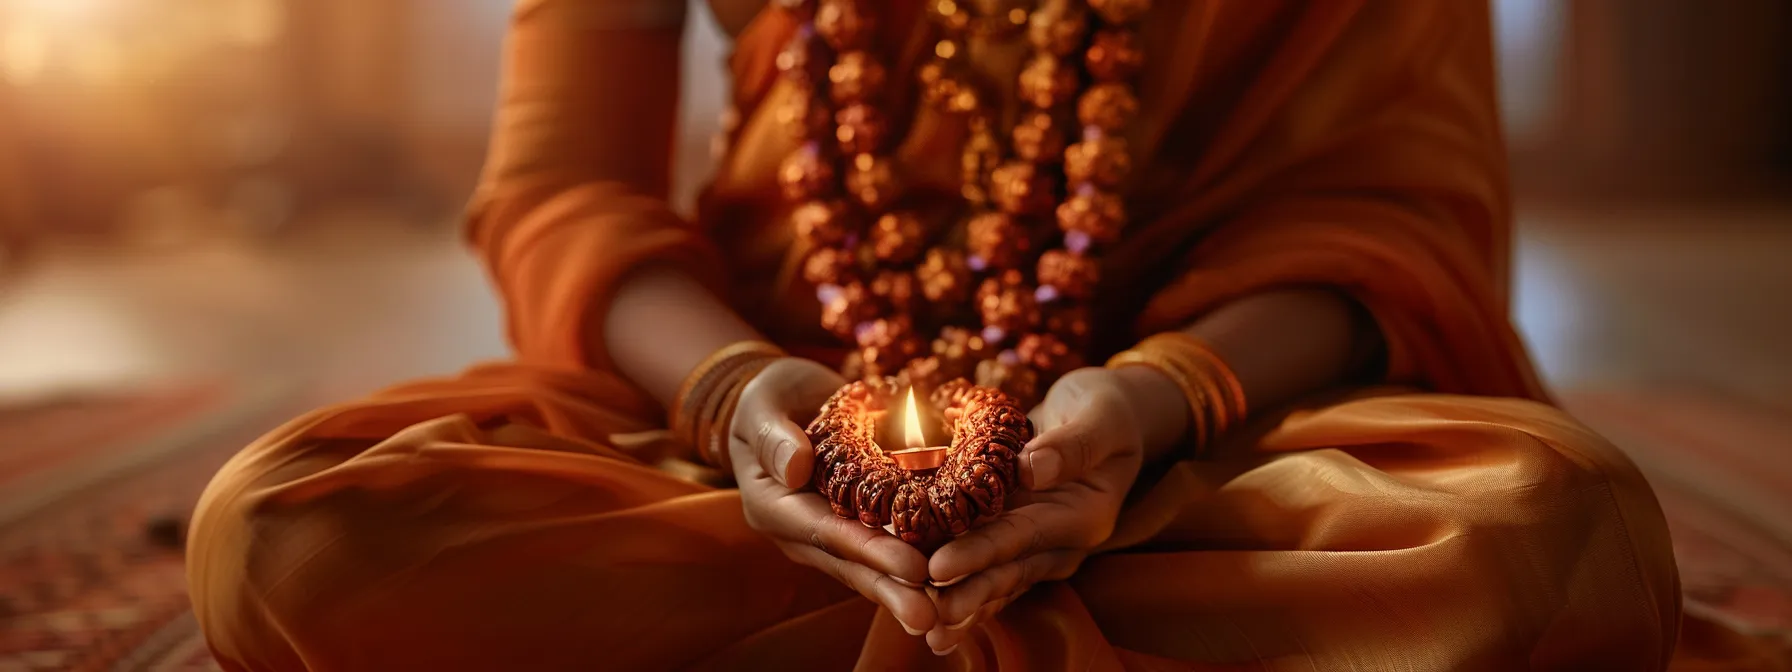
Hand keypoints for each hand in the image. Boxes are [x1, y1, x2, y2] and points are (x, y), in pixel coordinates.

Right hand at [730, 357, 937, 634]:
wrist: (785, 400)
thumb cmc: (768, 398)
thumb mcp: (761, 405)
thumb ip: (773, 437)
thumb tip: (795, 467)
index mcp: (777, 507)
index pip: (826, 534)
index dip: (870, 552)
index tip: (912, 570)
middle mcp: (807, 529)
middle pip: (855, 564)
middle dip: (894, 590)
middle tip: (932, 617)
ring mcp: (836, 527)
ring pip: (876, 562)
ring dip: (912, 587)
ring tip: (950, 612)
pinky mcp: (861, 519)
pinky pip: (893, 540)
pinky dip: (925, 553)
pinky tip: (959, 570)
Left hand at [921, 367, 1164, 654]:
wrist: (1110, 417)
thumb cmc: (1108, 411)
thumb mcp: (1101, 418)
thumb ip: (1072, 445)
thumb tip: (1031, 468)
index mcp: (1083, 517)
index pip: (1022, 536)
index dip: (980, 553)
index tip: (939, 567)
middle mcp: (1059, 541)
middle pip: (1004, 572)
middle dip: (962, 595)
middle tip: (922, 616)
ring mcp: (1036, 542)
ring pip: (993, 578)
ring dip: (957, 601)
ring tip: (921, 629)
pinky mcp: (1016, 536)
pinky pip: (985, 564)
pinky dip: (956, 581)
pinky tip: (924, 604)